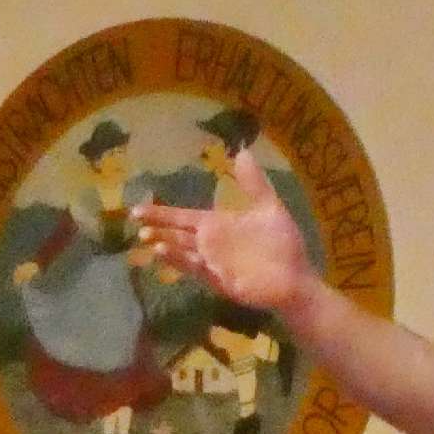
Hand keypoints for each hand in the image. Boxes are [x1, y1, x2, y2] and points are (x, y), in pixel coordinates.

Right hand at [132, 159, 316, 310]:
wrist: (298, 278)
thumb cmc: (283, 244)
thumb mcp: (269, 208)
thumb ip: (253, 183)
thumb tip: (243, 152)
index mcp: (218, 226)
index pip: (183, 218)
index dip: (161, 213)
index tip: (136, 209)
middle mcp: (210, 244)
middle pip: (177, 234)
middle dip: (157, 228)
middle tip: (134, 221)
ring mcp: (213, 264)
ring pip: (183, 252)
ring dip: (167, 246)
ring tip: (149, 238)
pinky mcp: (220, 281)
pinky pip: (198, 270)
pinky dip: (183, 262)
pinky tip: (169, 253)